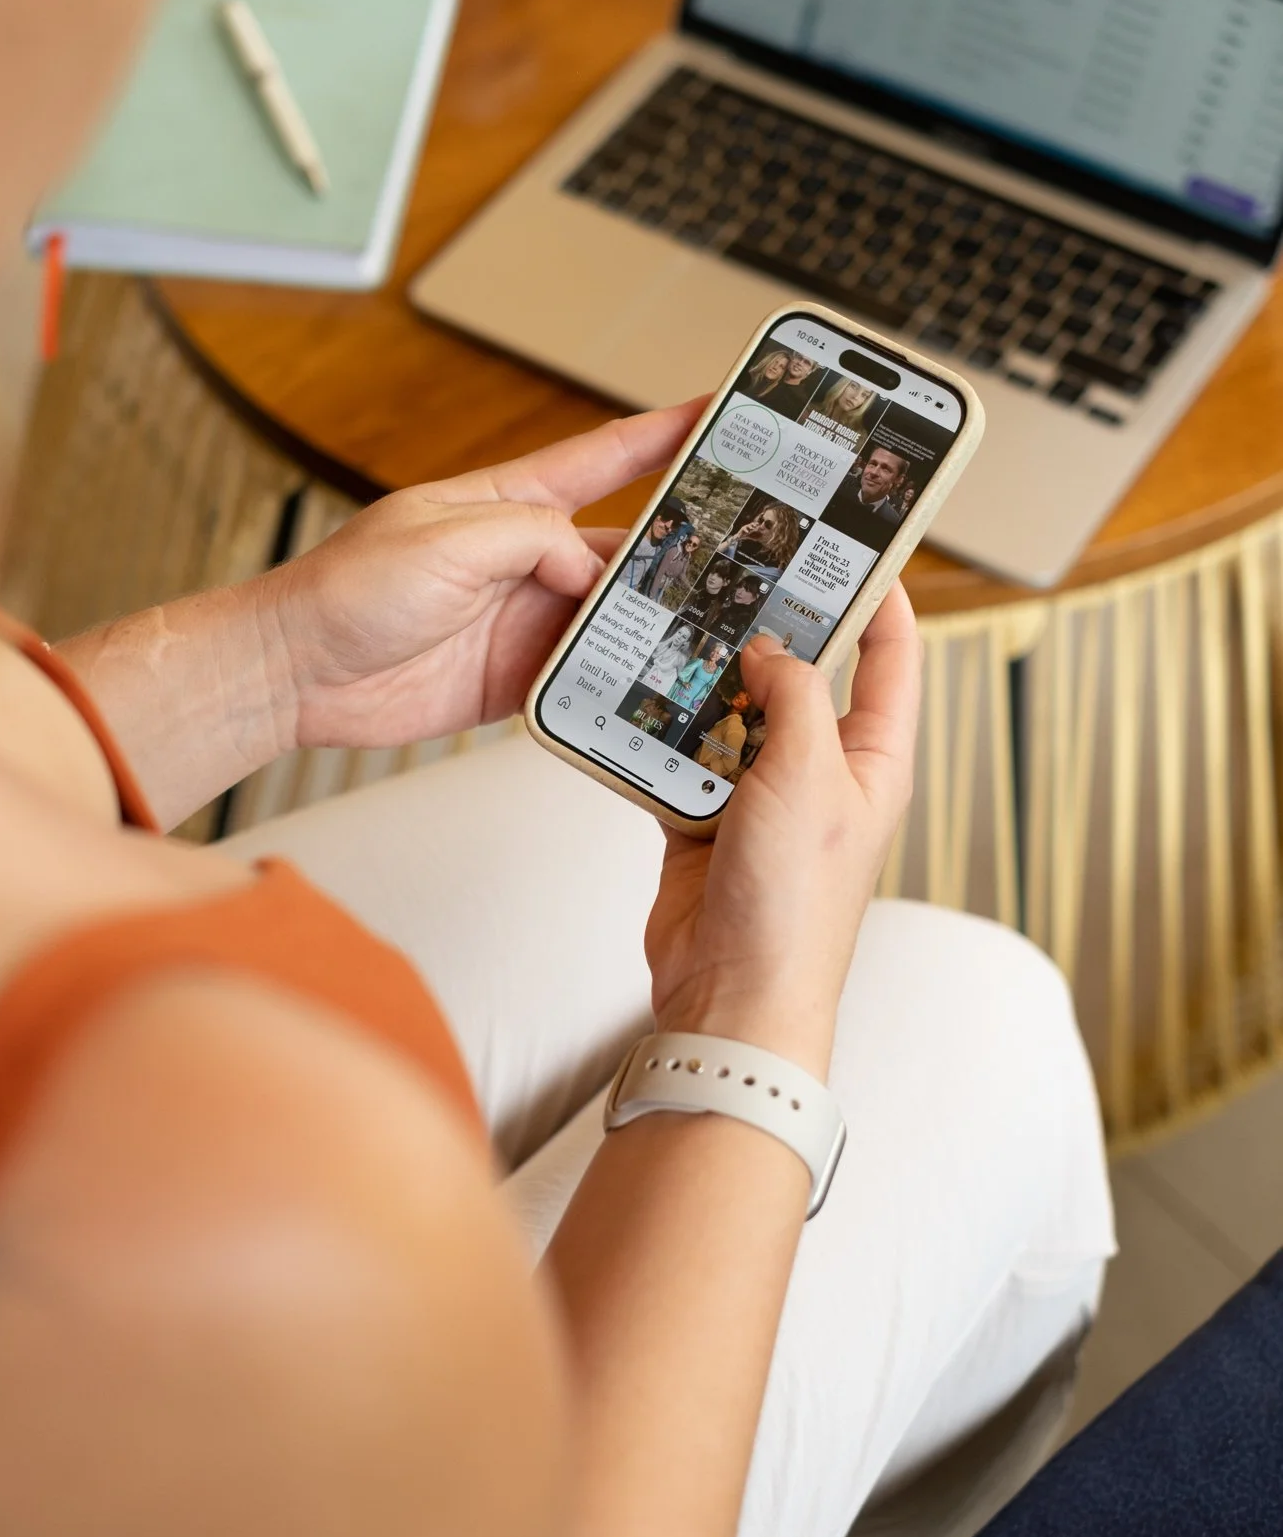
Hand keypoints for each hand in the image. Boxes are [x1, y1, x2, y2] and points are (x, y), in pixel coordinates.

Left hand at [262, 402, 704, 751]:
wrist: (297, 674)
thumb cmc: (346, 591)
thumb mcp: (445, 540)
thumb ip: (530, 540)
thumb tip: (588, 568)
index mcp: (504, 503)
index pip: (600, 457)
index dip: (660, 433)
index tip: (716, 411)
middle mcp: (521, 557)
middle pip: (619, 546)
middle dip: (676, 544)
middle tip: (737, 547)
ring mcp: (520, 617)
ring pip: (608, 614)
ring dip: (647, 619)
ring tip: (701, 622)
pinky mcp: (512, 675)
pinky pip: (579, 673)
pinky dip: (612, 677)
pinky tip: (644, 678)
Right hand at [644, 589, 921, 1079]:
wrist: (732, 995)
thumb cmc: (795, 906)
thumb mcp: (809, 776)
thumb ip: (794, 695)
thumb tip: (770, 647)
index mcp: (875, 758)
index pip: (892, 655)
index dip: (880, 594)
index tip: (853, 541)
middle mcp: (824, 771)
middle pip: (803, 674)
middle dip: (773, 628)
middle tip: (740, 571)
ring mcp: (765, 795)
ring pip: (736, 711)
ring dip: (709, 682)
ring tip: (682, 629)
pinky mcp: (708, 819)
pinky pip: (685, 755)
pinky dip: (663, 734)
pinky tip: (644, 702)